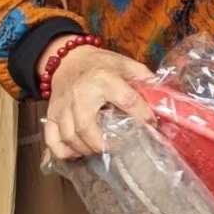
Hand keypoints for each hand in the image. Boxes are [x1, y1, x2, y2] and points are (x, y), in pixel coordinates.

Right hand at [41, 44, 152, 160]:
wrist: (67, 60)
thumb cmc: (99, 64)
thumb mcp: (124, 63)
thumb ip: (143, 78)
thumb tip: (162, 96)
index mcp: (103, 78)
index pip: (126, 100)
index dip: (142, 114)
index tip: (151, 124)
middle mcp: (81, 94)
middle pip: (87, 127)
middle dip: (104, 144)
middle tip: (117, 146)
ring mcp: (62, 107)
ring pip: (70, 137)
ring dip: (86, 149)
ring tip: (100, 149)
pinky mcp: (51, 115)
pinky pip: (52, 140)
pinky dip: (64, 152)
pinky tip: (77, 153)